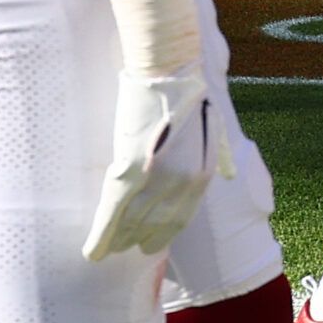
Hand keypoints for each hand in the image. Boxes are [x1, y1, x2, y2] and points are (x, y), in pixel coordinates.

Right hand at [82, 68, 228, 259]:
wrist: (169, 68)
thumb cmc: (188, 92)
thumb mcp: (214, 127)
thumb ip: (219, 154)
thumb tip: (230, 175)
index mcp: (201, 174)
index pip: (179, 218)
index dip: (161, 235)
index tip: (148, 245)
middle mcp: (182, 184)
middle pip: (154, 226)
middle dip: (136, 240)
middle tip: (123, 248)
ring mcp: (156, 178)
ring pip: (131, 224)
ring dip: (117, 240)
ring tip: (107, 249)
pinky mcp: (131, 170)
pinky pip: (112, 213)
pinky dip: (101, 236)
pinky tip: (92, 253)